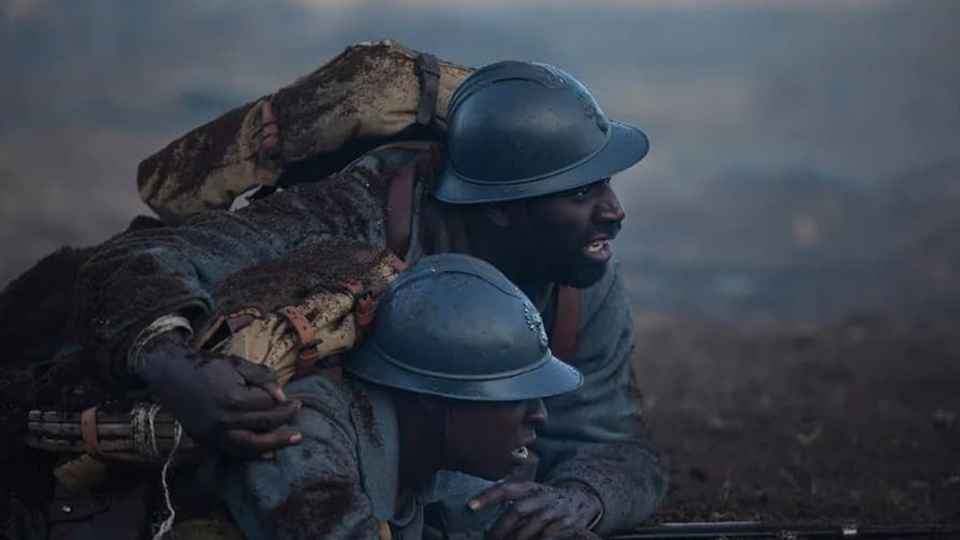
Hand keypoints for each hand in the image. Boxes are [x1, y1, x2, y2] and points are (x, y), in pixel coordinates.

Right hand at [138, 330, 301, 457]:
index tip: (295, 401)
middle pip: (263, 425)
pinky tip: (268, 453)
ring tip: (293, 439)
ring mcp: (213, 433)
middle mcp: (223, 419)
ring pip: (250, 445)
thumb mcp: (237, 364)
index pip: (267, 405)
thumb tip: (282, 396)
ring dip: (275, 444)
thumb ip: (262, 377)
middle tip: (298, 415)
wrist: (172, 374)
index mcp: (232, 398)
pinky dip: (252, 454)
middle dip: (284, 421)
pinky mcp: (206, 440)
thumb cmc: (208, 365)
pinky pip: (233, 452)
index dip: (284, 403)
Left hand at [468, 481, 601, 539]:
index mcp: (530, 488)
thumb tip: (481, 512)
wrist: (582, 501)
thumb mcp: (532, 494)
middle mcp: (541, 497)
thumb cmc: (547, 500)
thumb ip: (512, 501)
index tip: (470, 506)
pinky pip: (546, 539)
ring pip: (529, 529)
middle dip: (499, 529)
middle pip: (515, 511)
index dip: (487, 496)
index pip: (505, 489)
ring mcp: (554, 512)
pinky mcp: (567, 526)